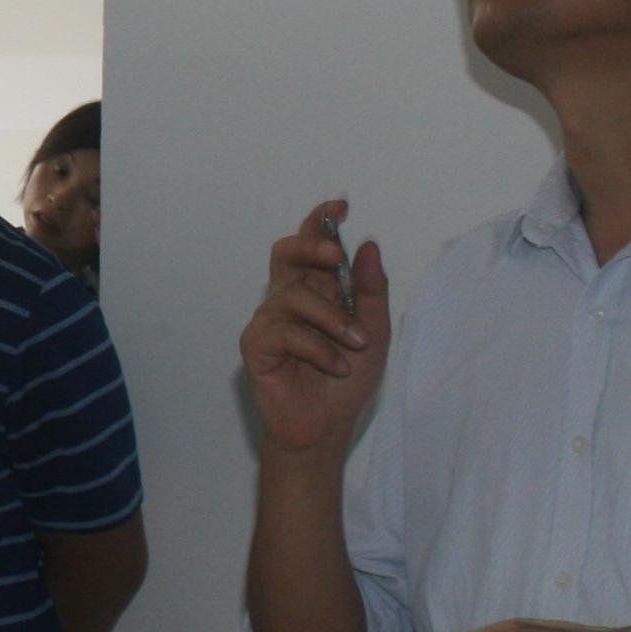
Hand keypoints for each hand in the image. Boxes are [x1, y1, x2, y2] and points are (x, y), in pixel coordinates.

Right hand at [238, 200, 390, 456]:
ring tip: (356, 343)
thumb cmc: (347, 380)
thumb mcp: (374, 332)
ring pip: (294, 295)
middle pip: (286, 253)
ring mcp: (269, 320)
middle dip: (310, 245)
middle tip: (335, 254)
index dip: (321, 220)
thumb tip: (368, 245)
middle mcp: (289, 298)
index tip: (341, 205)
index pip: (313, 245)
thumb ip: (371, 291)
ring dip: (331, 318)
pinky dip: (317, 348)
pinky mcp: (256, 345)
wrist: (327, 426)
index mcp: (318, 289)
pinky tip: (337, 366)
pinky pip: (284, 332)